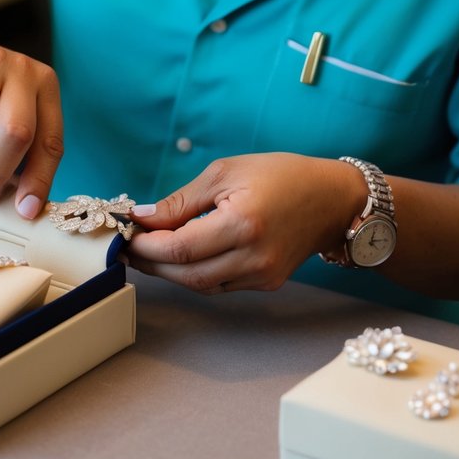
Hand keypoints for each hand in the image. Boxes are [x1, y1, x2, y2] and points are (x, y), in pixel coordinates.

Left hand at [127, 154, 358, 293]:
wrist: (333, 199)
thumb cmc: (281, 175)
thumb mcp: (226, 173)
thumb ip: (181, 201)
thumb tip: (142, 217)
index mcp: (243, 224)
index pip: (180, 248)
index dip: (147, 245)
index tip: (126, 234)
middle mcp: (254, 257)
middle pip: (186, 274)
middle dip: (151, 262)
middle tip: (128, 247)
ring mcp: (263, 275)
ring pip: (200, 284)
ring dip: (169, 271)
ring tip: (148, 251)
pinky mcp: (267, 283)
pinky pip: (219, 284)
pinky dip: (195, 273)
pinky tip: (180, 256)